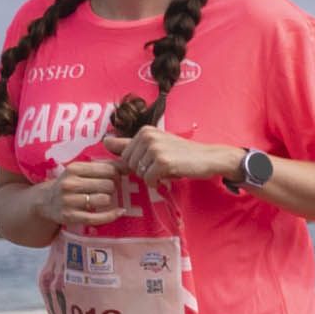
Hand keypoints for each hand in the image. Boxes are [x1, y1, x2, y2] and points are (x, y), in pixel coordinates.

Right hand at [54, 151, 136, 229]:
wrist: (44, 201)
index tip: (115, 178)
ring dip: (109, 201)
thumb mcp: (81, 170)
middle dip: (113, 188)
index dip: (117, 174)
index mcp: (74, 168)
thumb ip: (104, 165)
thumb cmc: (70, 183)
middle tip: (107, 190)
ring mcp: (68, 201)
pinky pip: (97, 218)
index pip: (109, 169)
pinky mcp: (70, 216)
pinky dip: (111, 215)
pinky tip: (119, 212)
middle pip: (109, 185)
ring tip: (103, 199)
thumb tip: (129, 165)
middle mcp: (69, 184)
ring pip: (105, 200)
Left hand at [119, 127, 237, 186]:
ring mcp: (155, 148)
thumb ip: (129, 144)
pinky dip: (157, 182)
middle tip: (163, 166)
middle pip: (130, 164)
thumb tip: (105, 142)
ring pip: (138, 172)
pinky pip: (148, 179)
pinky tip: (169, 176)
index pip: (125, 155)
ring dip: (152, 176)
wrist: (210, 157)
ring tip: (168, 169)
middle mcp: (148, 136)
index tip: (155, 161)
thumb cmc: (183, 153)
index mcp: (144, 131)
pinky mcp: (162, 161)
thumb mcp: (156, 145)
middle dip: (144, 170)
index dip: (139, 163)